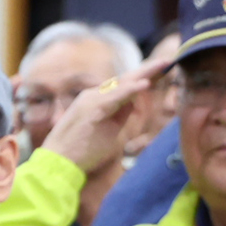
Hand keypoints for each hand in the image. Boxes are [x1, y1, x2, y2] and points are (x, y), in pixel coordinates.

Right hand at [39, 57, 167, 177]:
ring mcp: (91, 100)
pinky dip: (131, 89)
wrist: (58, 164)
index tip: (161, 71)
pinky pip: (115, 97)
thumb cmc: (81, 151)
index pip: (124, 85)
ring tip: (163, 65)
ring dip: (144, 73)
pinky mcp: (92, 110)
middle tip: (168, 60)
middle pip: (125, 79)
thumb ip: (120, 114)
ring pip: (122, 83)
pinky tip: (146, 84)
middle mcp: (93, 95)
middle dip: (148, 69)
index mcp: (96, 100)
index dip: (143, 78)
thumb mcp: (108, 130)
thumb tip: (134, 102)